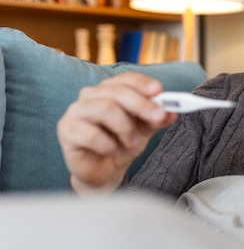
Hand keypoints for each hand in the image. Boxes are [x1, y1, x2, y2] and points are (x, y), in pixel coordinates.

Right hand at [57, 72, 176, 195]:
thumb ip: (156, 119)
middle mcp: (91, 95)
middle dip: (142, 105)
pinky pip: (91, 134)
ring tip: (132, 143)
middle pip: (117, 92)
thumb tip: (171, 112)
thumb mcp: (144, 129)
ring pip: (105, 109)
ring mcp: (76, 111)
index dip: (142, 83)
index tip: (159, 90)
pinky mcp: (66, 130)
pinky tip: (113, 151)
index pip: (126, 79)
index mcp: (110, 89)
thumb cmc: (121, 143)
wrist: (103, 170)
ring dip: (125, 128)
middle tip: (158, 117)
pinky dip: (109, 145)